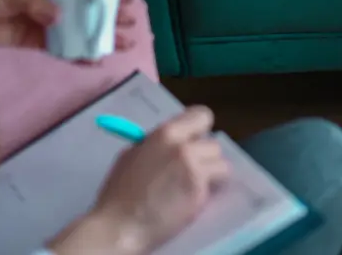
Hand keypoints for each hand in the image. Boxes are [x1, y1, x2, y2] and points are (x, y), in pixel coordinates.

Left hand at [0, 0, 140, 52]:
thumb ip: (33, 2)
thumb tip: (58, 17)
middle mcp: (56, 1)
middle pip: (89, 8)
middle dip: (111, 15)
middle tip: (131, 24)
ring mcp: (49, 23)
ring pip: (81, 30)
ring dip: (101, 37)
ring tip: (122, 44)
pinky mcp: (39, 42)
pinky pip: (63, 49)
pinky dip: (78, 56)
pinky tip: (94, 62)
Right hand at [52, 107, 229, 254]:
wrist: (120, 225)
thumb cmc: (120, 192)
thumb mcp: (133, 155)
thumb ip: (157, 143)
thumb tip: (176, 140)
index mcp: (166, 133)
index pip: (202, 116)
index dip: (201, 129)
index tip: (196, 139)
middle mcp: (184, 148)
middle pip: (214, 143)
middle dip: (206, 156)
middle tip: (193, 168)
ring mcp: (194, 170)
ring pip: (221, 165)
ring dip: (212, 174)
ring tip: (194, 185)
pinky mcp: (200, 192)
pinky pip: (216, 186)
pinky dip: (208, 192)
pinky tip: (191, 198)